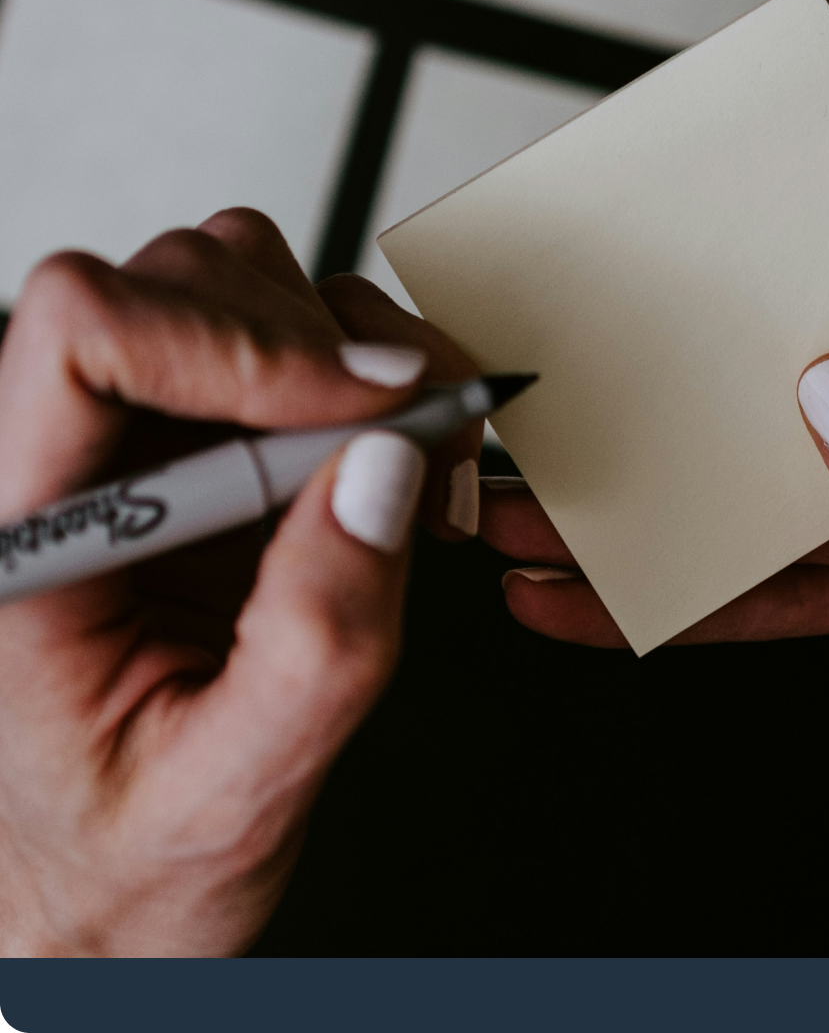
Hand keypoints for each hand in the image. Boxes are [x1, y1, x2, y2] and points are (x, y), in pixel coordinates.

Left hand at [0, 209, 481, 954]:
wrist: (110, 911)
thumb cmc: (132, 865)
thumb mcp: (237, 787)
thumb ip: (315, 639)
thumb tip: (381, 472)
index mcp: (24, 544)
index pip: (77, 335)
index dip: (228, 338)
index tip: (360, 406)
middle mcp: (60, 477)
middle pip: (164, 286)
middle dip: (314, 345)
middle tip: (421, 434)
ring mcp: (129, 461)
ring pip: (224, 286)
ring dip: (345, 350)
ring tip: (416, 450)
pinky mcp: (198, 465)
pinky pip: (283, 348)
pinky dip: (369, 380)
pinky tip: (399, 463)